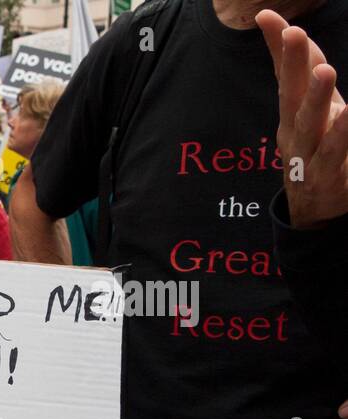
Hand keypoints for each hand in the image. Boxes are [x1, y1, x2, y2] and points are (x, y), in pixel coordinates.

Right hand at [258, 10, 347, 227]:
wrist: (316, 211)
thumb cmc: (319, 154)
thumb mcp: (315, 113)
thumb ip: (308, 79)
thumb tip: (297, 37)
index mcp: (292, 114)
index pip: (284, 73)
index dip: (277, 45)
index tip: (266, 16)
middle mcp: (294, 131)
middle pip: (291, 93)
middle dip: (293, 63)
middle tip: (295, 33)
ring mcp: (307, 154)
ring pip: (310, 123)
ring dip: (316, 97)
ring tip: (325, 71)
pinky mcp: (325, 176)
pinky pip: (336, 152)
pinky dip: (343, 133)